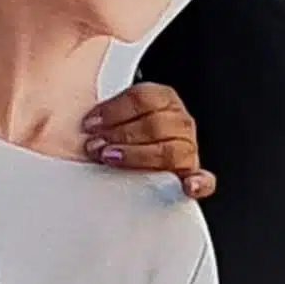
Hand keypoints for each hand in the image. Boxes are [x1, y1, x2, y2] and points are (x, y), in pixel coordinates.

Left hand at [85, 80, 214, 199]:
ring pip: (172, 150)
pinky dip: (199, 182)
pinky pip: (204, 180)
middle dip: (121, 135)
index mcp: (164, 99)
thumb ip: (104, 107)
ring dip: (139, 155)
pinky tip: (188, 186)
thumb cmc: (117, 136)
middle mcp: (179, 122)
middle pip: (156, 123)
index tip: (90, 124)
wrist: (128, 158)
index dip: (113, 110)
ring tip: (112, 158)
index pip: (144, 97)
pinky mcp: (190, 176)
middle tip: (95, 145)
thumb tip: (80, 113)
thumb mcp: (111, 113)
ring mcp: (187, 149)